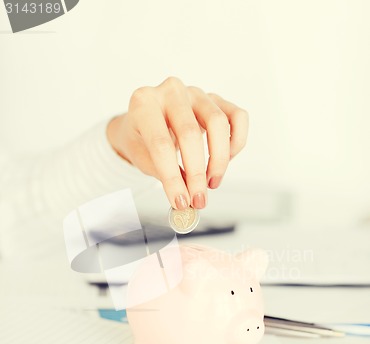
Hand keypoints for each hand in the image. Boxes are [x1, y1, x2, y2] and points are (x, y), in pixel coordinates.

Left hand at [107, 77, 248, 209]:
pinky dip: (237, 141)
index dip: (173, 179)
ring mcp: (195, 93)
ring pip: (218, 123)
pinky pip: (237, 117)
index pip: (161, 145)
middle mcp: (170, 91)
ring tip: (212, 183)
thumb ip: (161, 174)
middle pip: (190, 133)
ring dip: (219, 160)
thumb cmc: (142, 139)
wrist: (145, 121)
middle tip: (198, 198)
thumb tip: (186, 197)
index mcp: (143, 103)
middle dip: (196, 174)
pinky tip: (227, 160)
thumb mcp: (140, 157)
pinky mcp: (215, 98)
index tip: (181, 202)